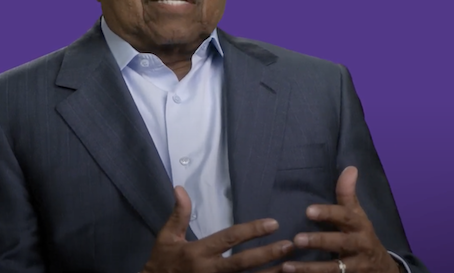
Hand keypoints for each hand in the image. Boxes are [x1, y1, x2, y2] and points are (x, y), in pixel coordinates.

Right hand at [142, 186, 294, 272]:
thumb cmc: (162, 263)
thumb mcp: (166, 238)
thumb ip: (178, 215)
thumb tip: (180, 188)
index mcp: (198, 253)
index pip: (229, 239)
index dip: (251, 231)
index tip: (273, 224)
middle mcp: (210, 270)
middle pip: (243, 263)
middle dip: (267, 254)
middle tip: (289, 245)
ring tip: (292, 267)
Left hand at [281, 167, 399, 272]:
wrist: (383, 269)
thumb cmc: (362, 236)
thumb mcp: (357, 215)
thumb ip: (348, 194)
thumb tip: (350, 168)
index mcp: (360, 225)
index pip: (345, 216)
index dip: (328, 213)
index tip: (308, 211)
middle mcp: (360, 245)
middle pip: (340, 243)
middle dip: (319, 241)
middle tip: (297, 239)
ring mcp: (356, 266)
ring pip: (333, 268)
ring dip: (309, 268)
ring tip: (287, 266)